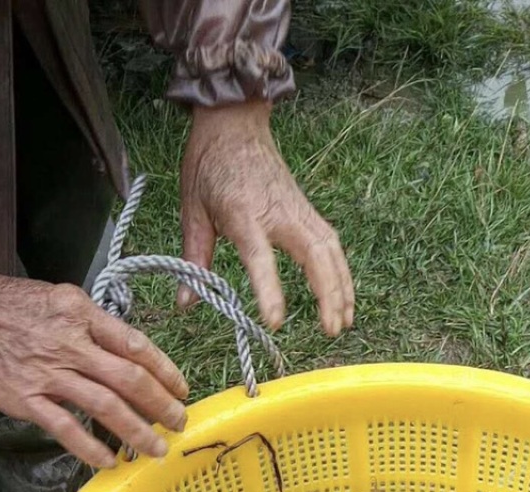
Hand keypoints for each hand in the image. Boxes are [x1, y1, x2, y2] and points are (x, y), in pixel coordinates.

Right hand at [0, 265, 187, 467]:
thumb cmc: (5, 303)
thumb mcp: (57, 298)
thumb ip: (92, 324)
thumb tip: (124, 352)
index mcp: (82, 313)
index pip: (135, 344)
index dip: (165, 370)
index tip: (181, 389)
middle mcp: (70, 343)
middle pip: (129, 379)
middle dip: (161, 405)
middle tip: (178, 423)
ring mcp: (48, 373)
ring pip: (105, 406)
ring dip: (136, 431)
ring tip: (155, 449)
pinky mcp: (25, 398)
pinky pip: (65, 428)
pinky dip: (90, 448)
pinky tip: (108, 461)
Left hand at [179, 102, 353, 336]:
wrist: (233, 123)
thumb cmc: (209, 165)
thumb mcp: (193, 210)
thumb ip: (193, 258)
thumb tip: (185, 303)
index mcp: (243, 213)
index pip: (260, 258)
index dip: (270, 291)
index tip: (275, 321)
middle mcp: (278, 211)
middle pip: (315, 254)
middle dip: (327, 294)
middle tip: (331, 331)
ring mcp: (298, 209)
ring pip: (330, 250)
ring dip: (342, 287)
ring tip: (344, 322)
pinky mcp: (307, 209)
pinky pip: (332, 243)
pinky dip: (342, 271)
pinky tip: (344, 296)